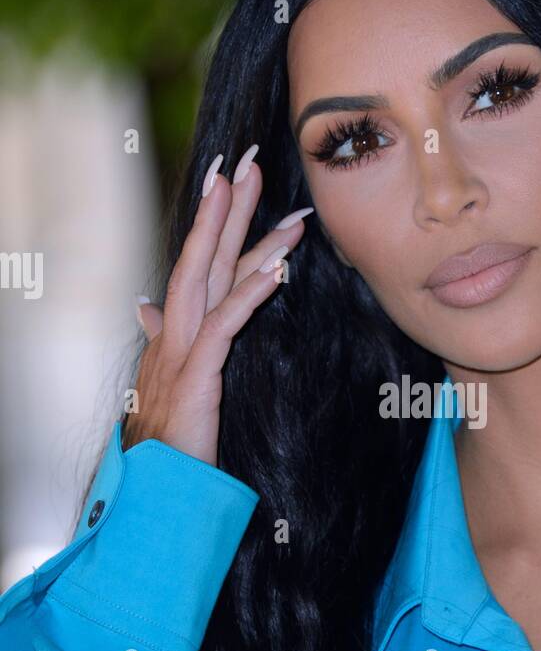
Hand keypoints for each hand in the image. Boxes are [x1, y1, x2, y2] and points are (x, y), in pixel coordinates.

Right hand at [123, 146, 311, 465]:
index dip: (213, 223)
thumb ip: (161, 339)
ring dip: (249, 242)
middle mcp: (172, 332)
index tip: (230, 182)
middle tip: (252, 163)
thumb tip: (143, 307)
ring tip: (286, 212)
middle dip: (226, 209)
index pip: (196, 266)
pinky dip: (250, 294)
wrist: (151, 487)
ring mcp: (180, 352)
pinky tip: (277, 270)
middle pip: (202, 258)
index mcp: (172, 332)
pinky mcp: (196, 376)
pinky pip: (225, 325)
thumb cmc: (165, 441)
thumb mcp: (165, 381)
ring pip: (214, 282)